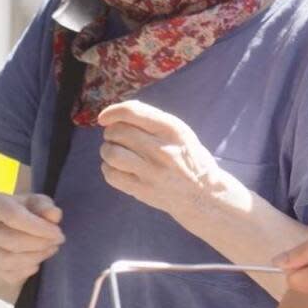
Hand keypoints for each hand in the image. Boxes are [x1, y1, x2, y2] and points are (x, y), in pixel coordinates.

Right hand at [0, 192, 64, 286]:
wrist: (14, 229)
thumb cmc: (29, 212)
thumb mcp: (40, 204)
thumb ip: (46, 207)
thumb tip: (54, 214)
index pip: (13, 216)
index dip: (38, 227)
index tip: (58, 233)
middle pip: (11, 240)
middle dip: (40, 243)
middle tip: (58, 242)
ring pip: (9, 260)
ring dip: (36, 257)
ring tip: (51, 249)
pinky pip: (9, 274)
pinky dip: (27, 270)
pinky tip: (37, 262)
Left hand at [97, 100, 237, 220]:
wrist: (203, 195)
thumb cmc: (189, 158)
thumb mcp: (180, 133)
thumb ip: (153, 121)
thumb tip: (117, 114)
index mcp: (171, 130)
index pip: (132, 112)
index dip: (112, 112)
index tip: (104, 118)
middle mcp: (161, 149)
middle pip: (118, 131)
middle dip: (110, 132)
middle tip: (115, 138)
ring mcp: (151, 172)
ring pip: (111, 153)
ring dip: (107, 150)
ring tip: (114, 152)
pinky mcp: (143, 190)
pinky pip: (111, 175)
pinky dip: (108, 168)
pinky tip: (116, 168)